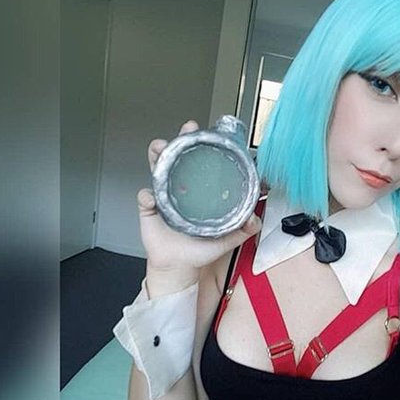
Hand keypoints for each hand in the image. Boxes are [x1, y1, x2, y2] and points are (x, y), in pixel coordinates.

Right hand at [137, 120, 261, 276]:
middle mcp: (180, 190)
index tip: (207, 134)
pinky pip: (144, 198)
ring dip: (157, 156)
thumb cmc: (199, 252)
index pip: (200, 163)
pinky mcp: (149, 210)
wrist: (179, 268)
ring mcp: (163, 197)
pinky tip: (151, 197)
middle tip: (186, 131)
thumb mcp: (225, 239)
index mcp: (198, 192)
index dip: (202, 147)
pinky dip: (146, 195)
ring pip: (157, 169)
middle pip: (178, 158)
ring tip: (160, 149)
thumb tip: (255, 220)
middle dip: (179, 140)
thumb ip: (242, 229)